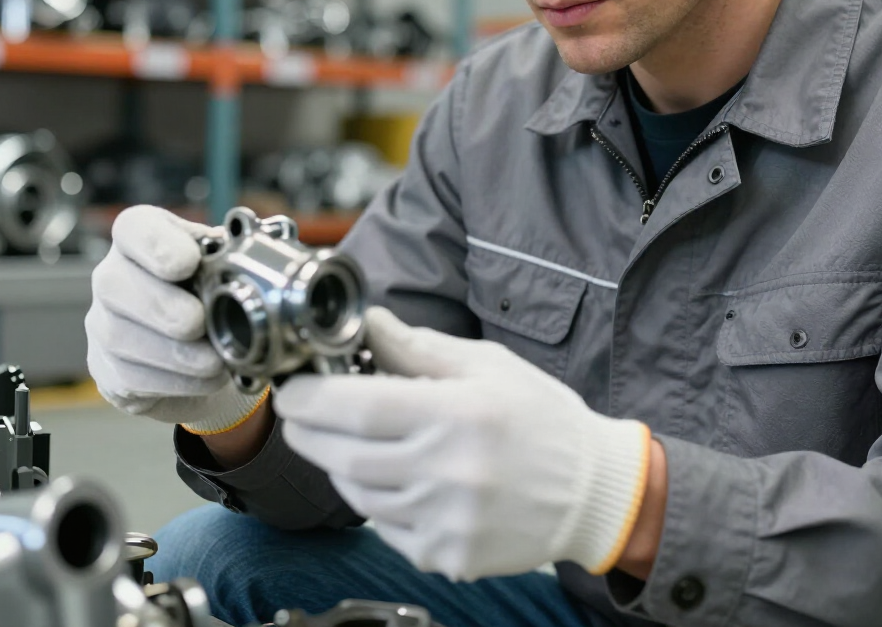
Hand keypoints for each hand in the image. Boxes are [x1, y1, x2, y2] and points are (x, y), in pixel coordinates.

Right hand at [86, 205, 267, 434]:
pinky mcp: (107, 371)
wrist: (207, 351)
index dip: (156, 244)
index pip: (132, 227)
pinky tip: (206, 378)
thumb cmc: (215, 295)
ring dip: (174, 353)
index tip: (188, 262)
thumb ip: (233, 253)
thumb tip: (253, 250)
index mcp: (142, 240)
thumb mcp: (225, 264)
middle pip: (115, 284)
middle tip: (198, 322)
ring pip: (120, 337)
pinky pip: (131, 378)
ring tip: (214, 360)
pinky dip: (175, 382)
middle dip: (163, 307)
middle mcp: (114, 276)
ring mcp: (102, 325)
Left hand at [274, 307, 651, 581]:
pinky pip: (384, 527)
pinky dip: (375, 499)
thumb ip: (418, 348)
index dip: (310, 399)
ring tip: (353, 440)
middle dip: (308, 432)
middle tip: (302, 415)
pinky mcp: (446, 556)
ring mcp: (445, 522)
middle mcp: (448, 473)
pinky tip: (395, 476)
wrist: (591, 490)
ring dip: (340, 464)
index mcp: (457, 415)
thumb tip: (367, 325)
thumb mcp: (487, 365)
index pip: (358, 408)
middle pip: (343, 455)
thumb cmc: (541, 417)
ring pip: (357, 495)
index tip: (291, 390)